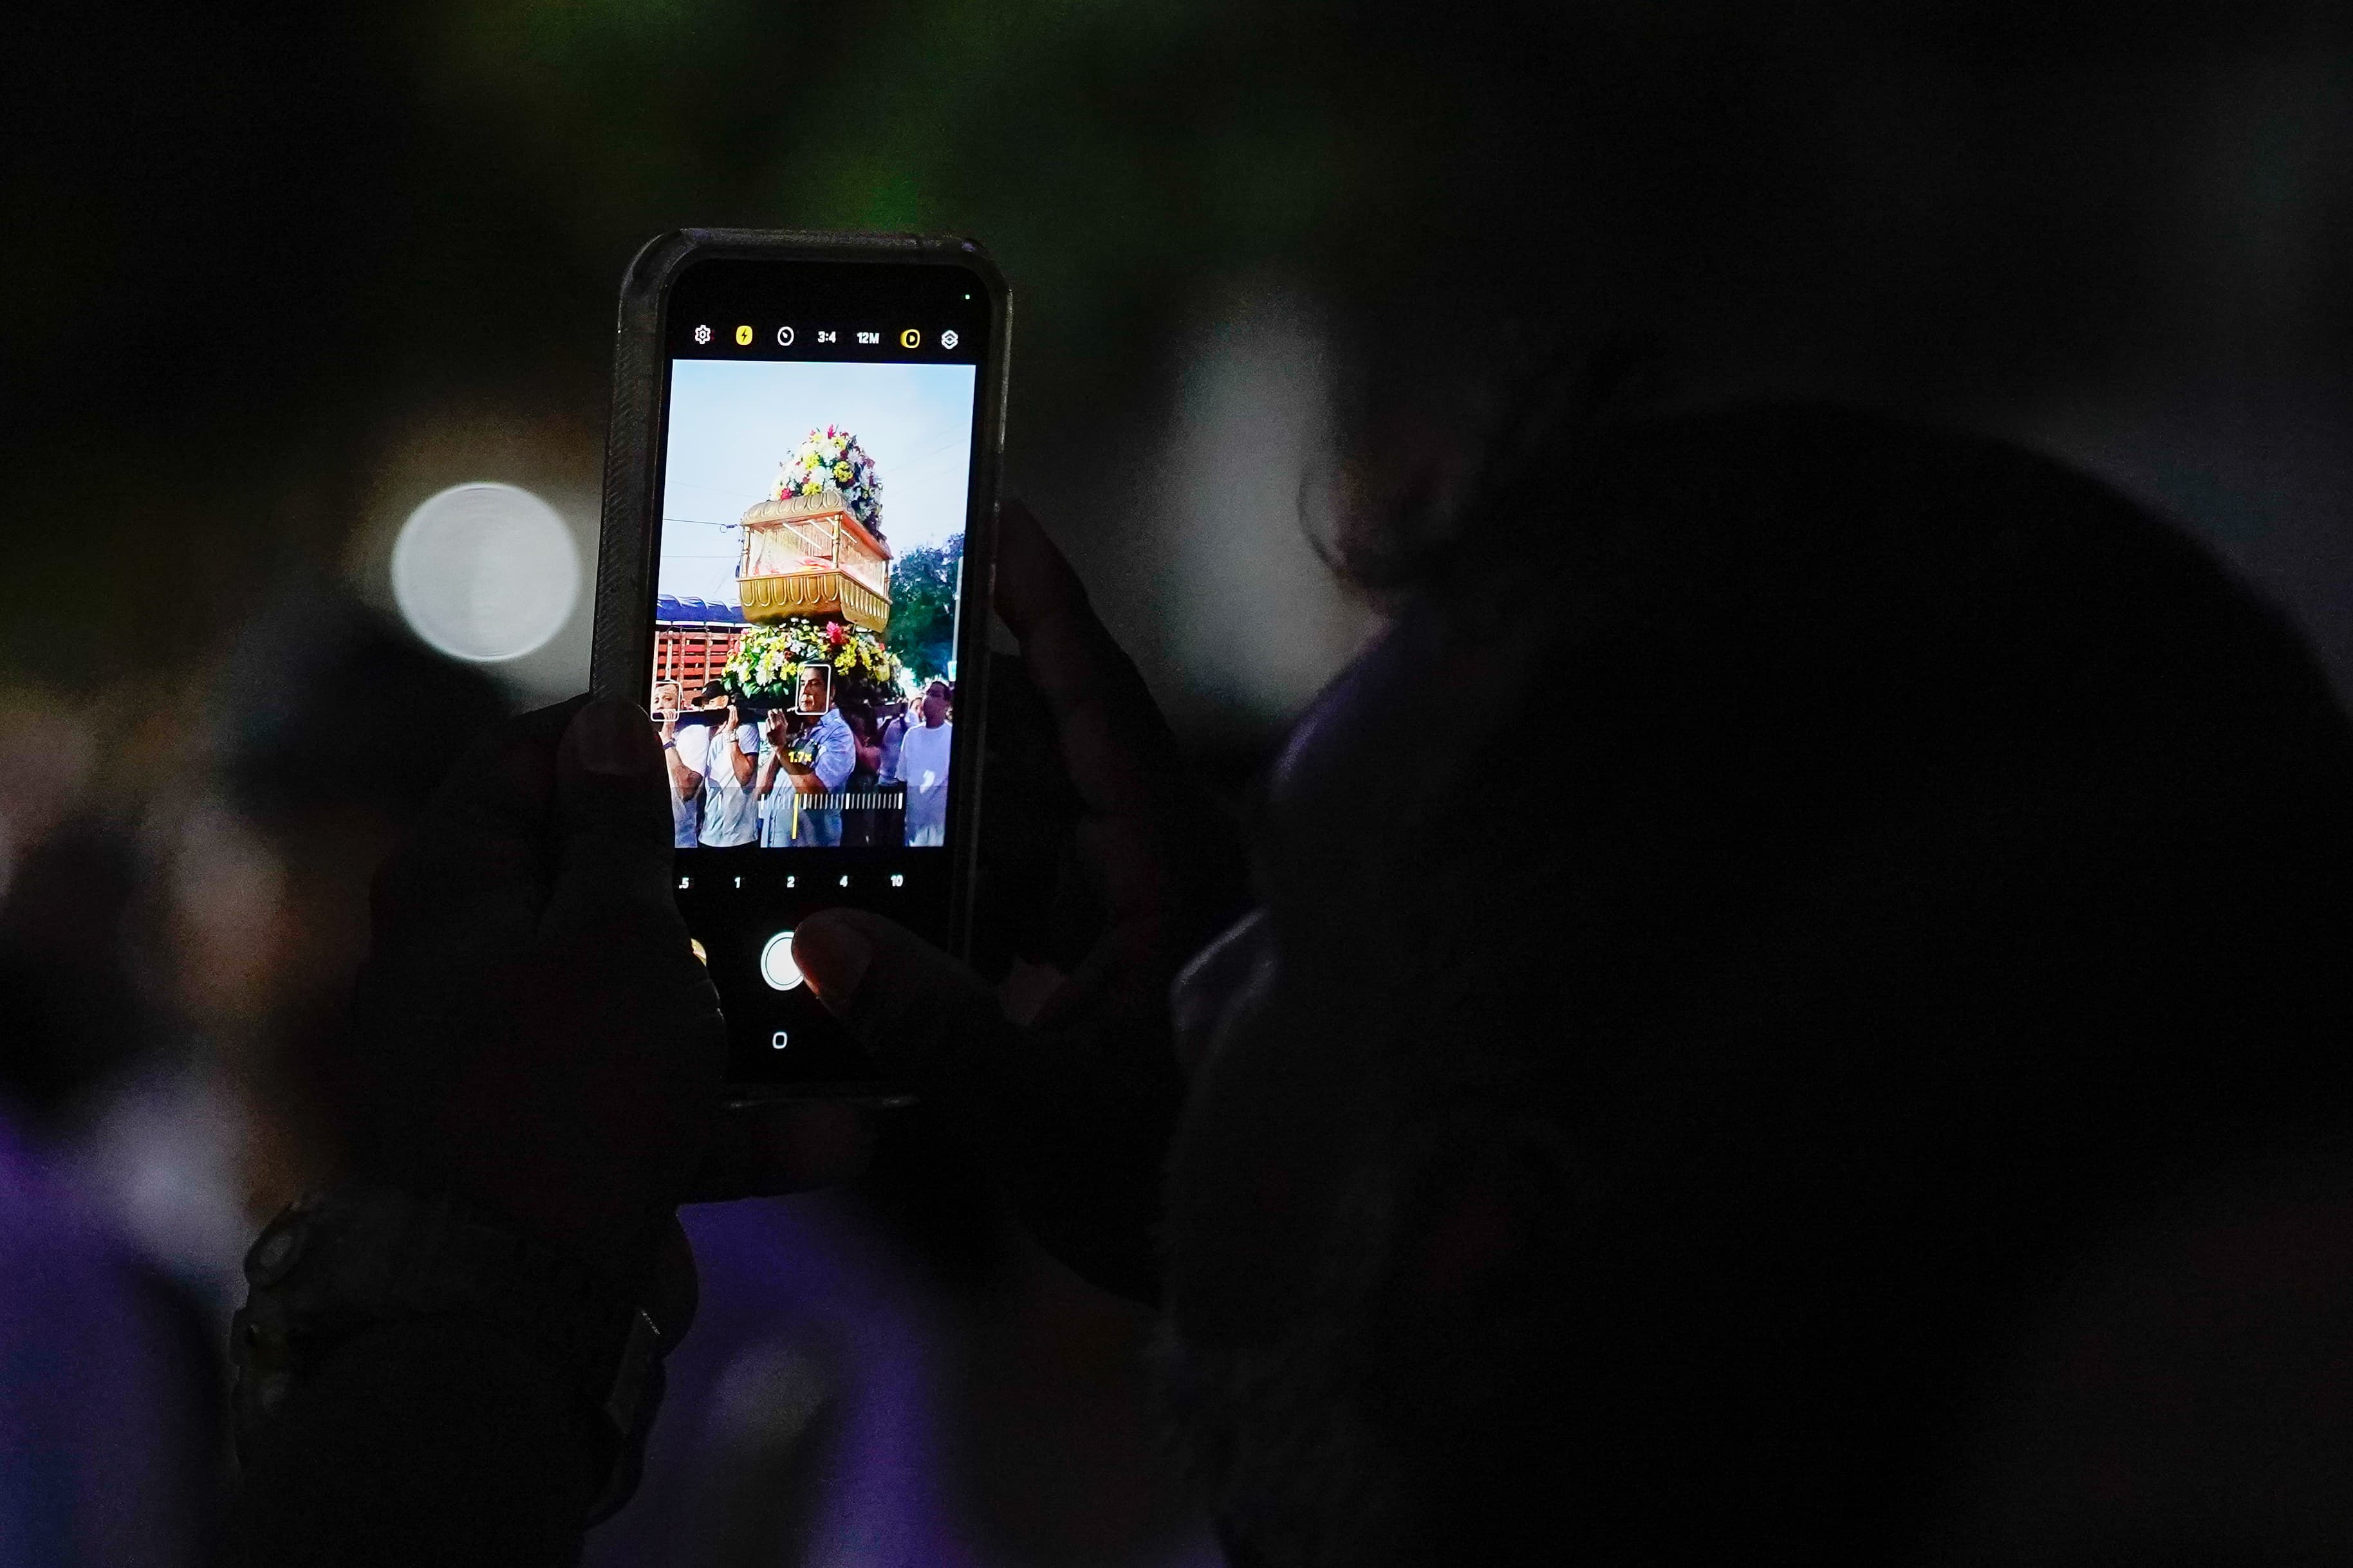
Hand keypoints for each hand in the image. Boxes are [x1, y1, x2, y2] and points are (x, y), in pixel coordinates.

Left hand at [345, 697, 862, 1281]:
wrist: (517, 1308)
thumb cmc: (566, 1092)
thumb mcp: (616, 932)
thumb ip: (620, 828)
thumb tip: (604, 726)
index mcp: (453, 887)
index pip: (516, 763)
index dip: (606, 735)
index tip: (702, 727)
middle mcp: (463, 966)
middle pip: (586, 882)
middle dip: (694, 878)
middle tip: (786, 849)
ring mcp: (509, 1061)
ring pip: (640, 1000)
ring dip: (740, 1007)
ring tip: (832, 995)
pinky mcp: (558, 1147)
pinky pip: (658, 1109)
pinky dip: (736, 1119)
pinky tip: (835, 1134)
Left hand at [659, 709, 677, 741]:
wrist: (667, 739)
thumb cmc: (667, 736)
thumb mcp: (669, 731)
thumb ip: (667, 727)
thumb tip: (664, 726)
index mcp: (673, 723)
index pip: (674, 715)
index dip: (671, 711)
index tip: (668, 710)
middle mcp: (672, 722)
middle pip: (672, 713)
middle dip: (668, 710)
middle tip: (663, 710)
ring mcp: (670, 722)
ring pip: (669, 713)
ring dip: (665, 710)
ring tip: (661, 710)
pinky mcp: (666, 723)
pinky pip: (666, 715)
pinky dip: (663, 712)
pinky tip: (661, 712)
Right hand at [792, 502, 1250, 1302]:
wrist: (1265, 1259)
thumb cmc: (1178, 1183)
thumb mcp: (1045, 1113)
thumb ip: (933, 1027)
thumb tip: (814, 943)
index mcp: (1175, 871)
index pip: (1108, 707)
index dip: (1054, 609)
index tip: (1005, 515)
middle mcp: (1167, 871)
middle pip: (1057, 750)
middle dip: (963, 702)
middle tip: (864, 641)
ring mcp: (1147, 915)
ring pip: (1039, 821)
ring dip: (954, 799)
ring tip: (850, 755)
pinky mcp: (1124, 963)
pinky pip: (1036, 888)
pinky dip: (968, 879)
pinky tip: (889, 887)